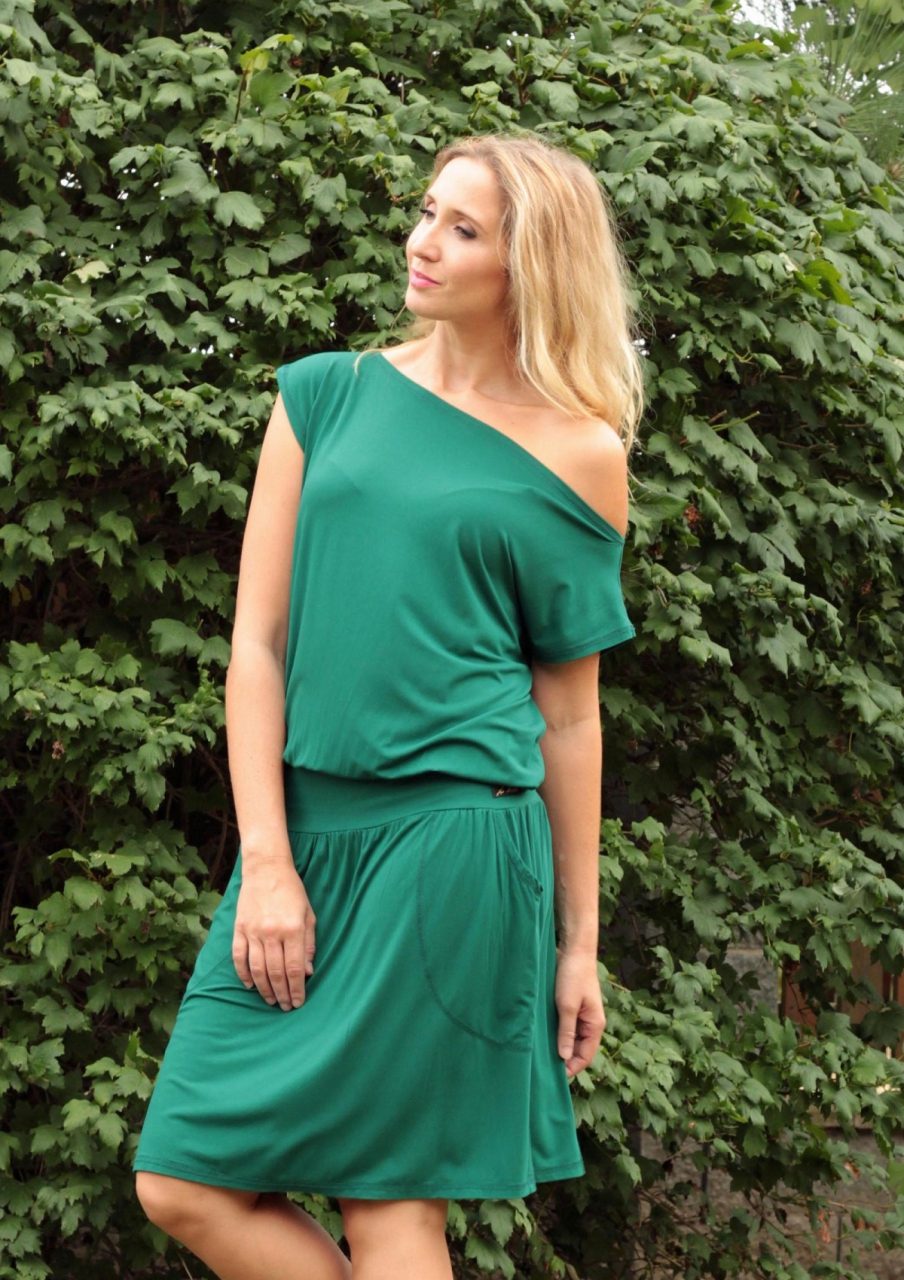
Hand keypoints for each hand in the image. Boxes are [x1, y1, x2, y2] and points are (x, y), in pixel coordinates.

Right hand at [232, 855, 315, 1011]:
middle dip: (282, 994)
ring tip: (270, 1000)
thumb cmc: (292, 891)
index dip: (297, 989)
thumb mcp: (309, 915)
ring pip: (257, 969)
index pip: (295, 968)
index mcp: (293, 929)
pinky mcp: (239, 928)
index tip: (298, 1002)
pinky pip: (238, 957)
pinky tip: (250, 985)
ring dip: (264, 989)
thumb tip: (308, 972)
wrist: (266, 868)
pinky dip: (243, 974)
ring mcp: (253, 931)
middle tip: (285, 1007)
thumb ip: (308, 944)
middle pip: (276, 973)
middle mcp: (272, 932)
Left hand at [554, 945, 605, 1078]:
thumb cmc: (573, 976)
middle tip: (544, 1069)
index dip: (571, 1068)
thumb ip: (566, 1032)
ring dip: (559, 1047)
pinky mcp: (572, 1008)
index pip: (585, 1056)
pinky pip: (566, 1028)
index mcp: (595, 1025)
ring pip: (571, 1039)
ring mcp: (581, 1016)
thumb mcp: (567, 1006)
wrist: (574, 951)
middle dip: (564, 1060)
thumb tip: (564, 1057)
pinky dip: (557, 1034)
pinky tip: (543, 1038)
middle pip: (578, 1050)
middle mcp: (590, 1023)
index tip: (554, 1077)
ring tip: (542, 1056)